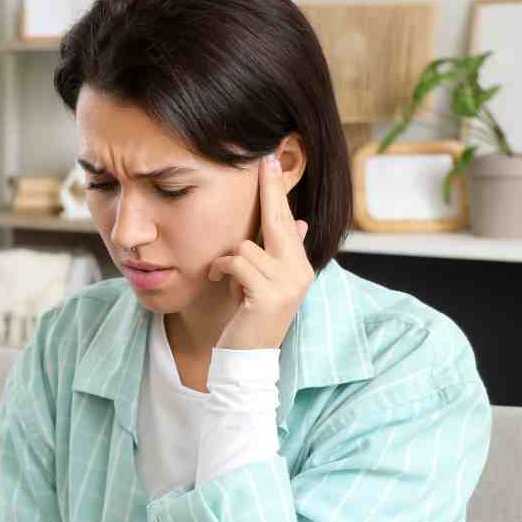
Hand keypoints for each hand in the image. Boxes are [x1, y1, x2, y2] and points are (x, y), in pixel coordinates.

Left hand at [207, 153, 314, 349]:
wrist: (246, 361)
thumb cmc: (250, 319)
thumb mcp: (266, 283)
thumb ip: (281, 253)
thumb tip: (300, 222)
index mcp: (300, 267)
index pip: (288, 221)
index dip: (278, 191)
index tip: (271, 161)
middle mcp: (300, 272)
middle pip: (278, 221)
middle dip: (268, 190)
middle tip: (262, 160)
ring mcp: (288, 284)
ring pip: (246, 246)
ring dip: (228, 261)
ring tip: (230, 281)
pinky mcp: (269, 295)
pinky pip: (237, 262)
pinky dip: (222, 269)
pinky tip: (221, 282)